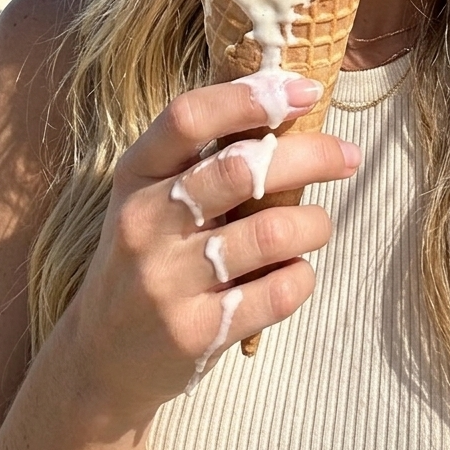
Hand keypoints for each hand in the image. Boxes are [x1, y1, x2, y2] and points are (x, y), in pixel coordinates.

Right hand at [65, 77, 360, 425]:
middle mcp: (146, 222)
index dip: (252, 96)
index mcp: (136, 174)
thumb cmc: (149, 255)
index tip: (305, 91)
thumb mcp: (153, 196)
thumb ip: (206, 156)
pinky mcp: (197, 333)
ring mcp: (168, 281)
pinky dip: (302, 275)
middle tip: (346, 156)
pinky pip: (280, 291)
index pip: (189, 117)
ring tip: (316, 226)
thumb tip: (289, 100)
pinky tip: (294, 272)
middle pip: (244, 168)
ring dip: (314, 223)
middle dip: (311, 155)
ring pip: (273, 232)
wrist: (102, 359)